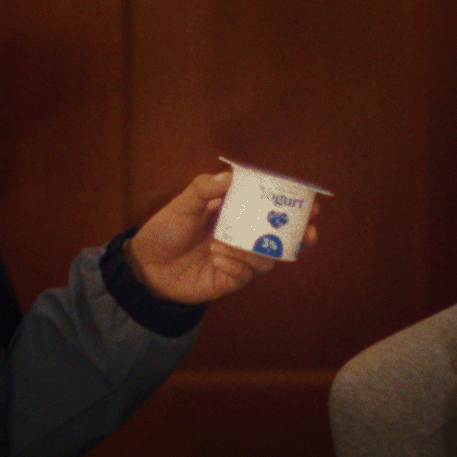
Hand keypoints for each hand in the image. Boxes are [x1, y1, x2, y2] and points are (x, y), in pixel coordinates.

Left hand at [124, 170, 319, 303]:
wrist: (145, 266)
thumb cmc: (165, 230)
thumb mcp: (183, 203)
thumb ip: (206, 188)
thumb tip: (232, 176)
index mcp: (235, 215)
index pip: (270, 210)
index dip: (293, 207)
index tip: (311, 203)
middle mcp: (242, 238)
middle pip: (281, 239)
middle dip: (299, 236)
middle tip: (308, 232)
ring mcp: (237, 261)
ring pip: (266, 259)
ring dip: (251, 250)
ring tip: (222, 244)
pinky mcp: (228, 281)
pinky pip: (245, 275)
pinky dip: (235, 266)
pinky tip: (216, 259)